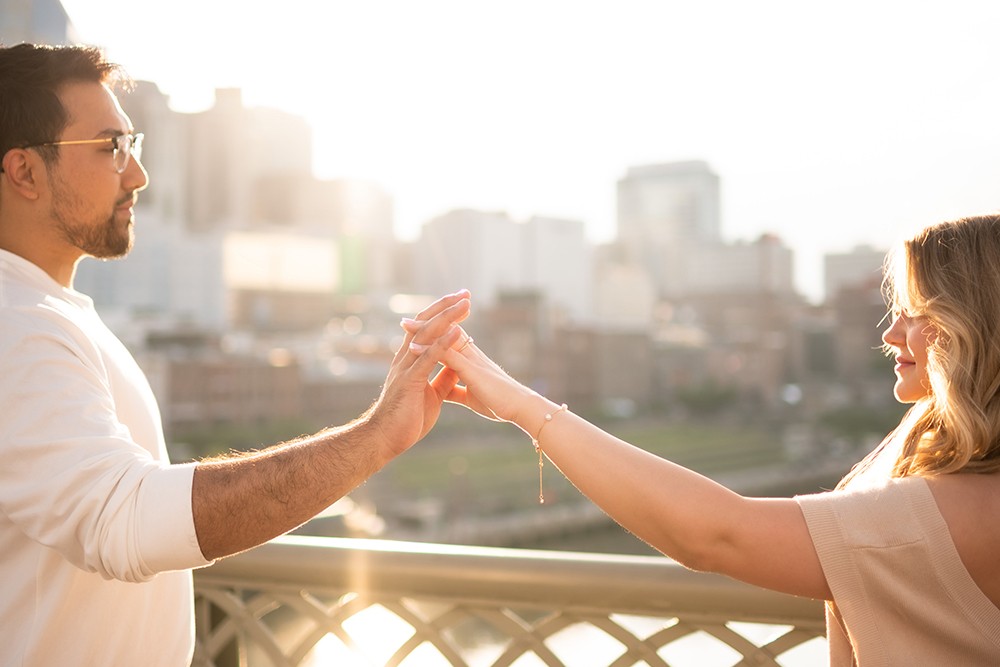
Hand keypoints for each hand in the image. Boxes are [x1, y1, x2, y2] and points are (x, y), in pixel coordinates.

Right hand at [366, 291, 470, 459]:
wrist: (385, 439)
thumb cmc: (406, 418)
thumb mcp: (431, 394)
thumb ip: (442, 378)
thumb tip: (456, 366)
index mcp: (411, 361)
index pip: (427, 329)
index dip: (443, 314)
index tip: (460, 301)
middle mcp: (406, 358)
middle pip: (426, 324)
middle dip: (446, 307)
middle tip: (464, 293)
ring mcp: (406, 368)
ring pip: (427, 335)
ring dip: (448, 318)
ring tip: (464, 304)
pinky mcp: (410, 381)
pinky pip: (429, 357)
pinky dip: (444, 342)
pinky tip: (457, 330)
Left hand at [400, 317, 538, 429]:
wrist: (520, 408)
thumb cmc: (499, 403)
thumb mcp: (472, 396)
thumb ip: (457, 390)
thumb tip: (445, 391)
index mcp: (469, 362)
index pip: (448, 342)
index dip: (433, 336)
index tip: (415, 332)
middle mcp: (469, 356)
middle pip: (444, 334)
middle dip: (426, 326)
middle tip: (405, 320)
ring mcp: (470, 360)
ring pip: (444, 339)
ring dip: (425, 330)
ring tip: (405, 323)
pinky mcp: (471, 370)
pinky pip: (447, 356)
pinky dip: (431, 349)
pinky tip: (414, 347)